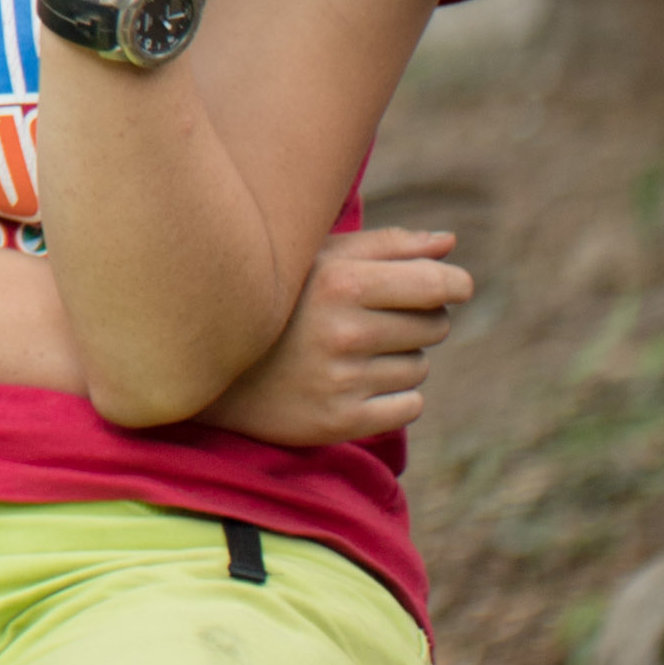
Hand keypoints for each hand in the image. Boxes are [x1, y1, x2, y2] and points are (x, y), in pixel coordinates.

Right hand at [201, 226, 466, 445]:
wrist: (208, 366)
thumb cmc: (276, 300)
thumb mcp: (317, 259)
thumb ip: (386, 246)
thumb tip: (450, 243)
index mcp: (340, 282)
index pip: (435, 284)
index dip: (454, 283)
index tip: (455, 285)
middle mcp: (344, 332)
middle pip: (434, 324)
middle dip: (418, 318)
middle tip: (373, 318)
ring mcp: (342, 381)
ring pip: (420, 366)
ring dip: (398, 358)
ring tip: (349, 351)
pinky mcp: (341, 421)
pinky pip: (410, 405)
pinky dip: (393, 396)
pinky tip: (352, 383)